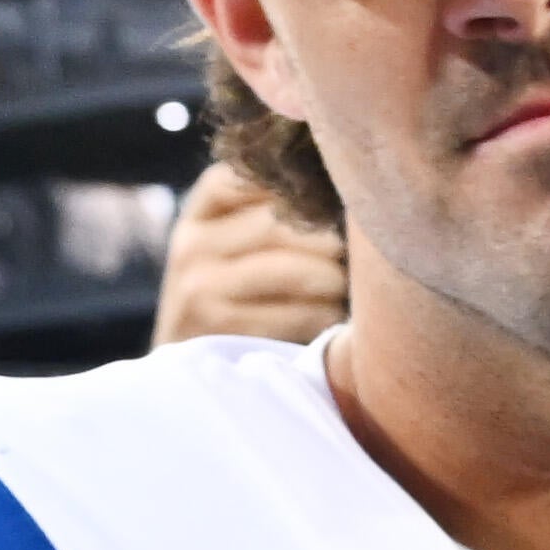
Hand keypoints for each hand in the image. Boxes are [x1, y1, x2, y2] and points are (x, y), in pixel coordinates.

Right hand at [146, 156, 347, 349]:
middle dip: (329, 240)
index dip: (299, 189)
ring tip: (343, 289)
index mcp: (200, 214)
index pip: (252, 176)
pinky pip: (294, 315)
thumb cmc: (237, 300)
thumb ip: (275, 217)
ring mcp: (200, 288)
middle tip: (357, 255)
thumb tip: (351, 193)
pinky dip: (323, 318)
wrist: (193, 374)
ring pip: (293, 270)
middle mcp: (192, 244)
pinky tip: (330, 322)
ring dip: (333, 281)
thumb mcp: (237, 249)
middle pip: (280, 223)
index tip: (331, 207)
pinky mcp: (220, 331)